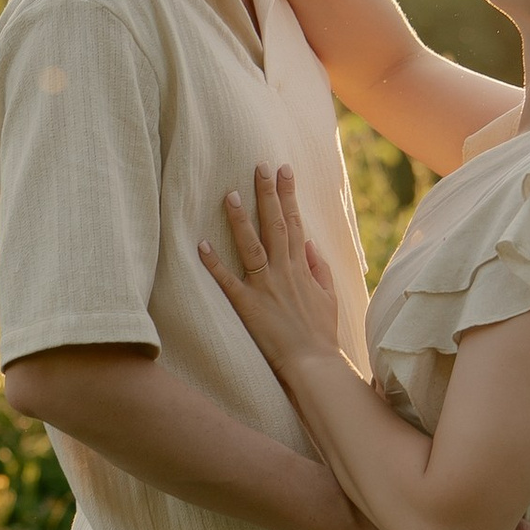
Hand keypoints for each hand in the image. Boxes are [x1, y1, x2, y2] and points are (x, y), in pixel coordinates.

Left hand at [200, 163, 343, 375]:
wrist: (314, 364)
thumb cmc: (320, 333)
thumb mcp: (328, 296)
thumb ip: (320, 269)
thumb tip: (311, 244)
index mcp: (302, 267)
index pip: (295, 222)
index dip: (289, 195)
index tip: (284, 170)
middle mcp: (284, 271)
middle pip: (275, 225)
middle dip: (268, 193)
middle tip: (259, 165)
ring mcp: (265, 286)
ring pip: (251, 246)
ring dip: (241, 220)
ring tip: (230, 193)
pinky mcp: (248, 305)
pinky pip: (228, 281)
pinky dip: (214, 263)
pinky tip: (201, 244)